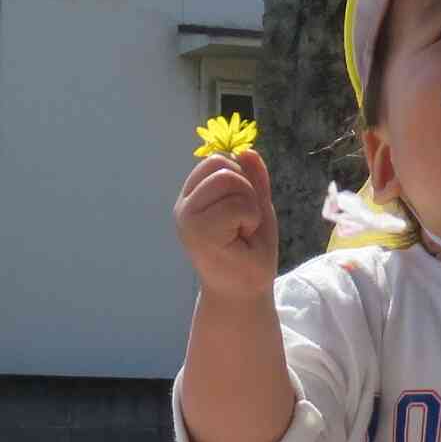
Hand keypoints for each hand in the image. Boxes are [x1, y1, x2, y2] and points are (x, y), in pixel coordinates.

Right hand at [174, 150, 278, 300]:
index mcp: (194, 197)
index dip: (240, 177)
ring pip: (230, 180)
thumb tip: (247, 150)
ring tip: (241, 231)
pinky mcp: (197, 232)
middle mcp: (185, 205)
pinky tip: (241, 240)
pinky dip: (250, 219)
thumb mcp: (256, 206)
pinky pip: (236, 205)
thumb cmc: (249, 252)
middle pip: (222, 165)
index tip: (241, 210)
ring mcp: (187, 218)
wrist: (245, 291)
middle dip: (246, 191)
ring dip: (249, 206)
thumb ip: (253, 179)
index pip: (215, 160)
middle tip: (243, 223)